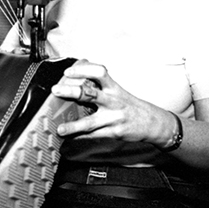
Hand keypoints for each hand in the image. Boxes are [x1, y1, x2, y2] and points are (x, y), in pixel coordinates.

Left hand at [51, 59, 171, 146]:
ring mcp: (113, 118)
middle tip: (56, 91)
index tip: (68, 72)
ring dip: (73, 126)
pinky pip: (93, 135)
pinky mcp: (113, 132)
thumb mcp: (117, 91)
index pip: (99, 72)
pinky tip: (69, 138)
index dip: (82, 69)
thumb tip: (76, 78)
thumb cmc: (130, 105)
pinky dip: (80, 137)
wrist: (153, 123)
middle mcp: (113, 101)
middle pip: (90, 93)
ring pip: (90, 122)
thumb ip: (99, 86)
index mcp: (113, 87)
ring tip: (60, 129)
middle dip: (71, 91)